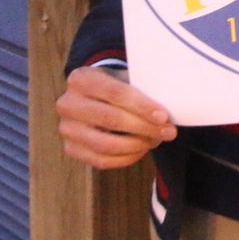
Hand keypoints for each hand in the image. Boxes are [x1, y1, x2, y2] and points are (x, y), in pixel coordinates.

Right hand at [57, 66, 176, 169]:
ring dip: (137, 145)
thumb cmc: (116, 87)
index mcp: (81, 78)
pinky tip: (141, 149)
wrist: (93, 97)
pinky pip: (102, 161)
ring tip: (156, 140)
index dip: (142, 106)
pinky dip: (126, 158)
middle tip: (168, 132)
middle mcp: (68, 103)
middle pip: (111, 119)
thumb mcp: (125, 78)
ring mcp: (67, 129)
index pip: (116, 93)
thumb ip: (143, 88)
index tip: (164, 116)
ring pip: (105, 144)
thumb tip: (172, 106)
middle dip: (144, 127)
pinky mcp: (71, 149)